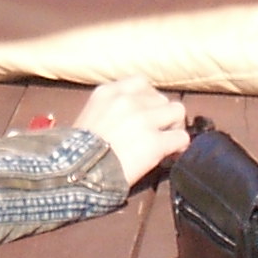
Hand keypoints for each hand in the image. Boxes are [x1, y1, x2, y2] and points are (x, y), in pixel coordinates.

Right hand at [75, 76, 189, 186]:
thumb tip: (131, 117)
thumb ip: (110, 110)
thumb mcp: (88, 117)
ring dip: (174, 126)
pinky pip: (181, 137)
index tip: (146, 113)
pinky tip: (171, 154)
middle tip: (157, 132)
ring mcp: (142, 119)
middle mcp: (127, 100)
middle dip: (161, 115)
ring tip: (167, 141)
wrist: (75, 174)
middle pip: (161, 98)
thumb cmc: (76, 152)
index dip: (148, 99)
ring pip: (177, 111)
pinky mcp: (154, 141)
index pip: (141, 83)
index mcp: (108, 92)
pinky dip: (179, 146)